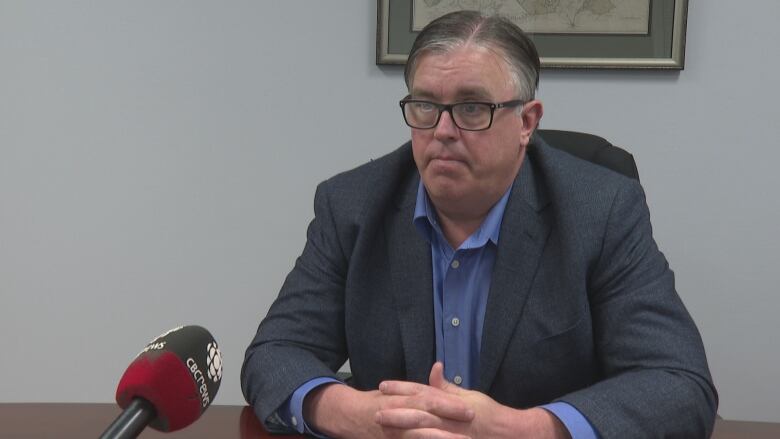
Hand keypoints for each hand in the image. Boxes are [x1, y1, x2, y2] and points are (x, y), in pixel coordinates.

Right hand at [303, 378, 473, 438]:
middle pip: (426, 418)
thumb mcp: (396, 390)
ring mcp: (393, 432)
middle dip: (449, 423)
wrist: (347, 415)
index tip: (470, 409)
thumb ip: (418, 385)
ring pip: (418, 436)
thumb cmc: (376, 403)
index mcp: (400, 399)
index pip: (428, 400)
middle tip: (471, 428)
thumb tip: (439, 368)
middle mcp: (396, 415)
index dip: (449, 405)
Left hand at [375, 363, 570, 438]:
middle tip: (375, 409)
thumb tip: (434, 367)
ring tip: (383, 427)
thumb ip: (447, 387)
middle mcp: (448, 418)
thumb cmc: (488, 415)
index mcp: (450, 403)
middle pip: (418, 412)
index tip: (383, 385)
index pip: (422, 392)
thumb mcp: (469, 397)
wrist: (508, 435)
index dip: (402, 388)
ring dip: (401, 428)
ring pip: (421, 430)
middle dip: (395, 410)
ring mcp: (449, 434)